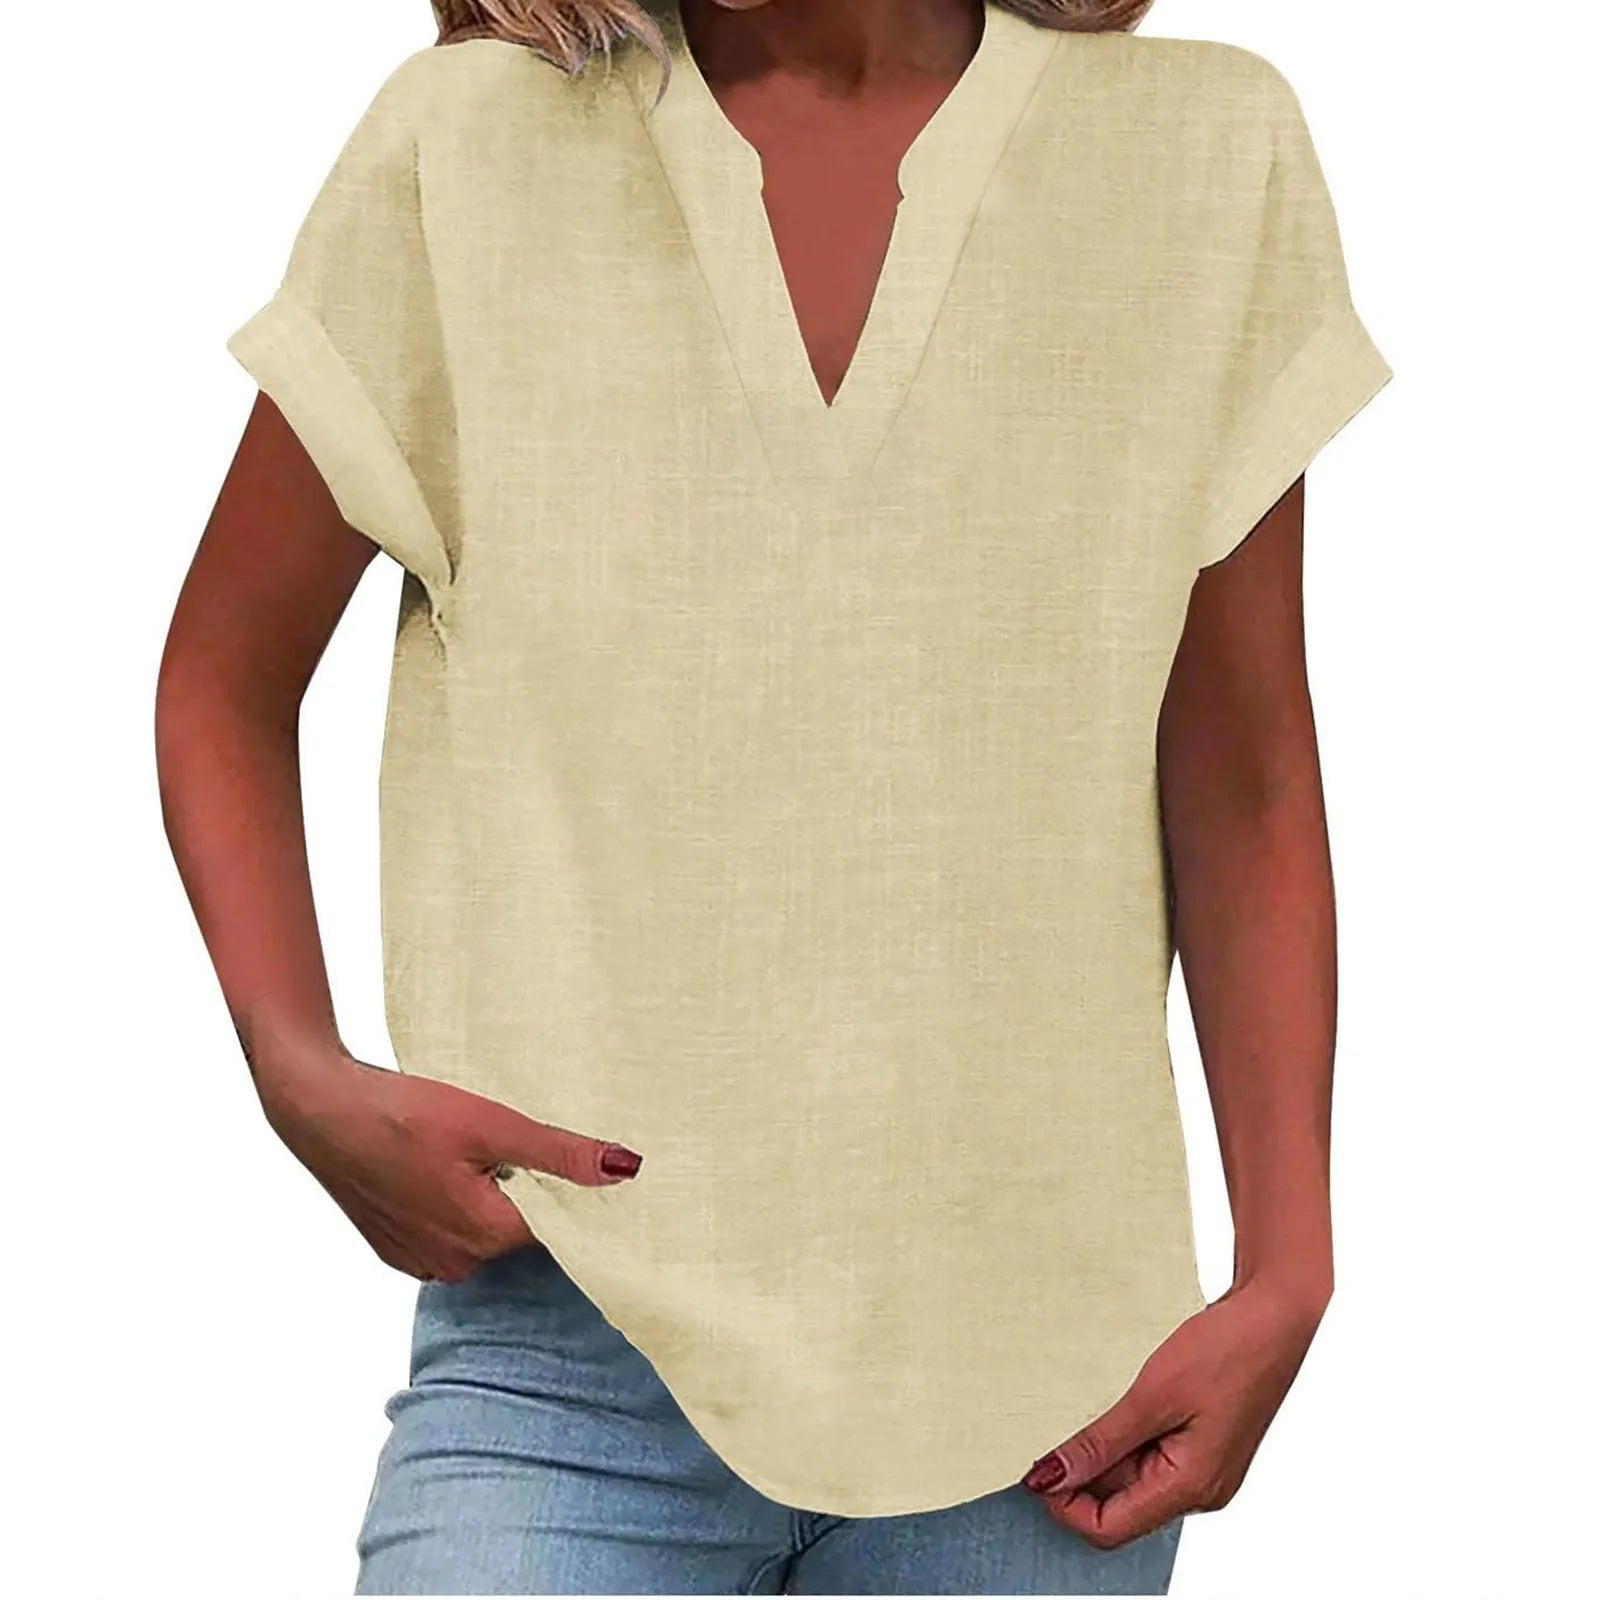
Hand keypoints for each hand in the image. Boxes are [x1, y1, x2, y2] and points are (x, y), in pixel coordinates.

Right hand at [254, 1047, 643, 1282]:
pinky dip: (459, 1207)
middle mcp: (454, 1263)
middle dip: (533, 1195)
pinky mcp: (398, 1249)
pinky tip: (449, 1168)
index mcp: (484, 1237)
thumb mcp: (492, 1123)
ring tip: (484, 1154)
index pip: (559, 1230)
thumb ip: (559, 1152)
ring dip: (494, 1200)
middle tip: (529, 1148)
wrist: (318, 1109)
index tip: (589, 1169)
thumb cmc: (401, 1112)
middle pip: (522, 1233)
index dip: (577, 1197)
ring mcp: (422, 1261)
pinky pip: (450, 1236)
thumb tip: (626, 1169)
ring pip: (485, 1234)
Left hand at [1020, 1277, 1328, 1547]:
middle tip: (1049, 1432)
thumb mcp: (1152, 1395)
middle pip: (1118, 1507)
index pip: (1110, 1528)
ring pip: (1131, 1480)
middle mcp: (1199, 1490)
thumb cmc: (1227, 1350)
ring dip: (1100, 1454)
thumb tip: (1051, 1477)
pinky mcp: (1200, 1444)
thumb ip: (1100, 1442)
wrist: (1275, 1315)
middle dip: (1080, 1478)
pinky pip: (1148, 1457)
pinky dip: (1122, 1438)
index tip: (1037, 1469)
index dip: (1065, 1505)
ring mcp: (1202, 1468)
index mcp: (1191, 1487)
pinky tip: (1111, 1404)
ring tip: (1082, 1408)